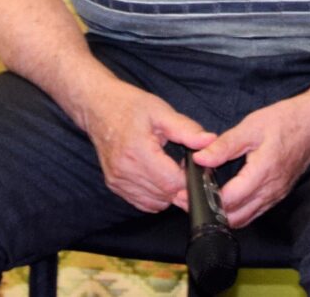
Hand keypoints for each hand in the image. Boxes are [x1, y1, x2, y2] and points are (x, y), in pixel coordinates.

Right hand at [79, 81, 213, 212]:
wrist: (99, 108)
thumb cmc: (131, 106)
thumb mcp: (162, 111)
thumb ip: (187, 129)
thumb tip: (210, 141)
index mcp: (138, 152)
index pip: (172, 183)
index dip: (190, 178)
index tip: (197, 166)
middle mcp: (124, 172)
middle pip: (165, 195)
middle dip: (183, 186)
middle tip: (187, 167)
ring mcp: (117, 181)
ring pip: (155, 203)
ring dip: (170, 193)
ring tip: (173, 170)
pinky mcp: (114, 185)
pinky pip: (142, 202)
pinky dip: (156, 196)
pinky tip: (160, 177)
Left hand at [197, 90, 309, 228]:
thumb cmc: (288, 119)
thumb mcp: (252, 126)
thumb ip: (225, 145)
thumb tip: (200, 159)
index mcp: (263, 173)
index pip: (228, 200)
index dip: (204, 200)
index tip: (185, 192)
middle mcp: (271, 190)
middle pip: (234, 217)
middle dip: (210, 212)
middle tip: (188, 199)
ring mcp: (277, 194)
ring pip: (245, 218)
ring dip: (223, 214)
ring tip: (203, 199)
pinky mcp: (279, 193)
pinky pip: (255, 211)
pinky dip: (238, 211)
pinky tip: (225, 198)